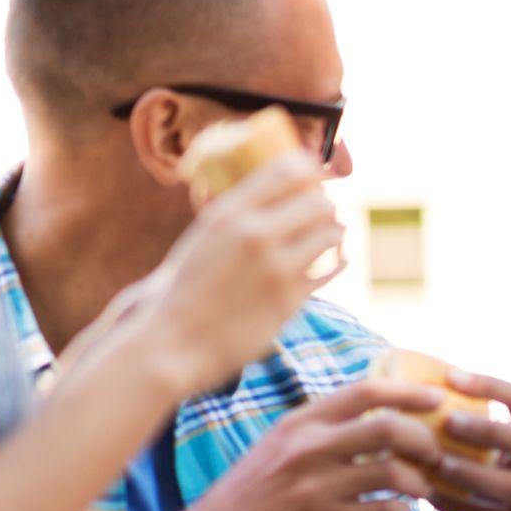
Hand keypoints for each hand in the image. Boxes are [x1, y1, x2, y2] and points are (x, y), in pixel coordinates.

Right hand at [92, 152, 341, 397]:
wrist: (172, 341)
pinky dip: (338, 262)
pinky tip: (338, 260)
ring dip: (335, 232)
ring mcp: (276, 267)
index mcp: (228, 213)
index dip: (311, 169)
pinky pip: (331, 270)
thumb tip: (270, 193)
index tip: (318, 177)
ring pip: (329, 233)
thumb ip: (235, 215)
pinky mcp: (290, 299)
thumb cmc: (183, 289)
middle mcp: (255, 234)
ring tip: (332, 235)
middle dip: (325, 205)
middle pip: (317, 201)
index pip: (286, 170)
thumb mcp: (201, 238)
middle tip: (325, 212)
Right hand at [160, 379, 447, 510]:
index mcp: (299, 424)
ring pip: (393, 473)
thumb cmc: (252, 492)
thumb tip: (375, 411)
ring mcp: (317, 488)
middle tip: (435, 452)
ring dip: (420, 480)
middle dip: (424, 439)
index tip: (437, 397)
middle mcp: (308, 450)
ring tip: (424, 487)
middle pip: (388, 428)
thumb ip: (320, 428)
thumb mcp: (277, 445)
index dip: (408, 391)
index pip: (364, 391)